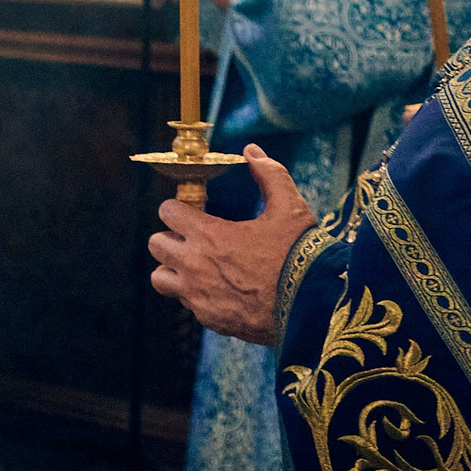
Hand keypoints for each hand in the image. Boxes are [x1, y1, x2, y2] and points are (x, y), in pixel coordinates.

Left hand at [147, 147, 315, 345]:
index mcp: (209, 234)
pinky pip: (186, 304)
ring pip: (160, 278)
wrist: (314, 307)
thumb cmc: (301, 255)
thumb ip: (269, 175)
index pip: (166, 211)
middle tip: (194, 239)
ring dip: (173, 270)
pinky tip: (220, 290)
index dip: (178, 208)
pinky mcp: (209, 319)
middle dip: (171, 238)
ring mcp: (198, 295)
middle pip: (155, 244)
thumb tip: (251, 152)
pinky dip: (195, 296)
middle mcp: (194, 265)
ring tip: (197, 267)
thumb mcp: (290, 208)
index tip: (193, 212)